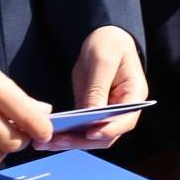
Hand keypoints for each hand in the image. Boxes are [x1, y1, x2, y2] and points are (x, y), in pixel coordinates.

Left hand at [35, 26, 147, 149]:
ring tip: (46, 142)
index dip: (109, 129)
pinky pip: (80, 128)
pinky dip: (66, 134)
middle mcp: (122, 109)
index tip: (89, 132)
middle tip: (58, 141)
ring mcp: (106, 112)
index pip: (126, 120)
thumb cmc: (109, 44)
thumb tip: (91, 115)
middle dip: (83, 140)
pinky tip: (48, 135)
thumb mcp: (102, 61)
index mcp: (133, 94)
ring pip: (92, 136)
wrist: (103, 36)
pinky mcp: (91, 111)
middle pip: (107, 135)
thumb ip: (98, 88)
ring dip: (71, 141)